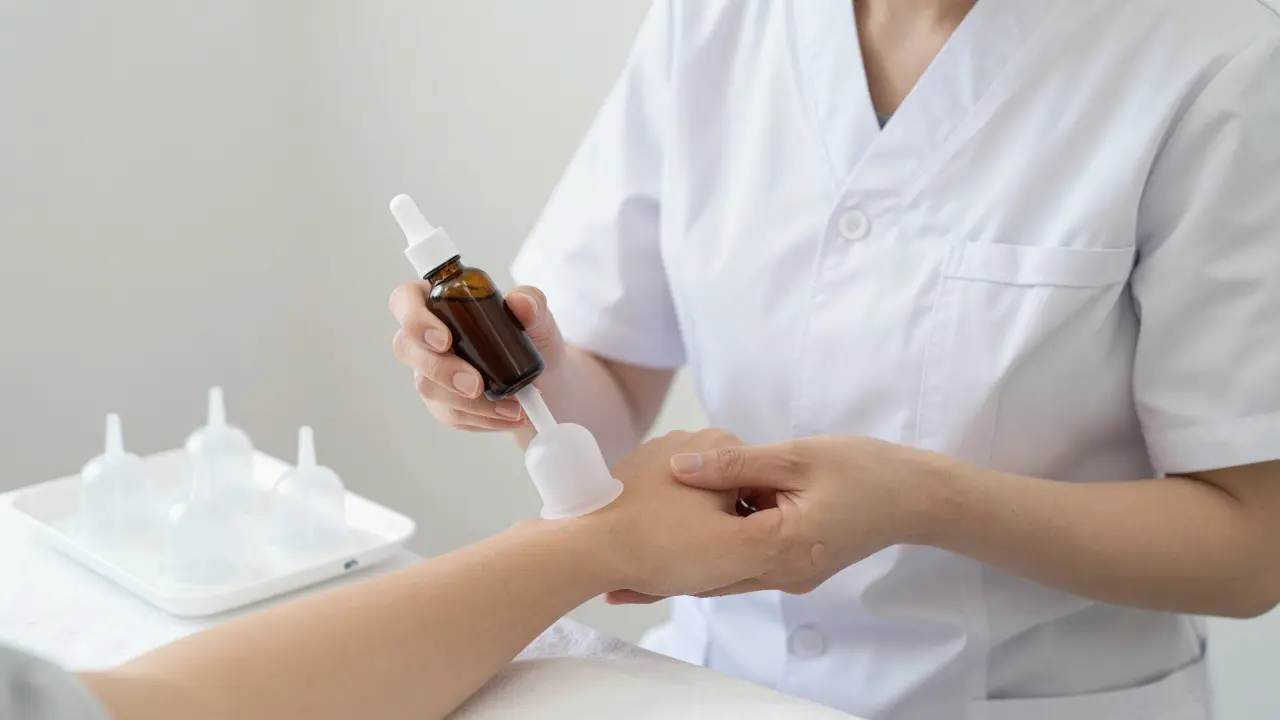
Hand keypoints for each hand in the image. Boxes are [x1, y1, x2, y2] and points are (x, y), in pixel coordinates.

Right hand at [389, 283, 564, 430]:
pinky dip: (482, 418)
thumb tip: (520, 303)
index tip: (445, 340)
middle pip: (407, 348)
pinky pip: (451, 414)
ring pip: (427, 387)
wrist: (545, 379)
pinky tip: (509, 416)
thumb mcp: (538, 316)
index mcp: (441, 301)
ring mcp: (430, 371)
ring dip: (467, 402)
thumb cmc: (532, 338)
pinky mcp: (442, 402)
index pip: (405, 300)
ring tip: (512, 406)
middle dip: (440, 369)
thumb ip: (531, 302)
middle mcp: (427, 336)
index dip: (414, 319)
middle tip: (476, 384)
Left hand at [606, 435, 943, 602]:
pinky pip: (748, 563)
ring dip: (689, 566)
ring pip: (728, 573)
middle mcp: (785, 572)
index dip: (665, 556)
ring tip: (638, 562)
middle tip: (616, 575)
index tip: (622, 547)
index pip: (712, 558)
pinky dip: (720, 552)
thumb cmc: (864, 470)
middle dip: (666, 576)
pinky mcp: (796, 565)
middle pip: (713, 578)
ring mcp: (792, 574)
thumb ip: (735, 461)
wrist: (917, 496)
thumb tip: (679, 464)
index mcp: (785, 547)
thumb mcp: (796, 456)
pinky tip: (690, 537)